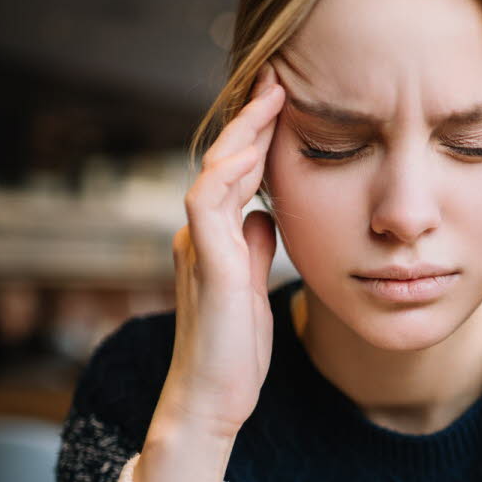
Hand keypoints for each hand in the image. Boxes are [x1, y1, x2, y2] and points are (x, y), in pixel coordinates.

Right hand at [161, 62, 284, 439]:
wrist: (212, 400)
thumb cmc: (234, 351)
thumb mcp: (251, 288)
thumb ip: (253, 248)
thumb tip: (263, 214)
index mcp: (213, 239)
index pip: (234, 175)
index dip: (256, 137)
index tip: (284, 103)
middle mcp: (199, 236)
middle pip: (222, 163)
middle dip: (250, 121)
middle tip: (277, 81)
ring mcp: (197, 248)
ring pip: (213, 173)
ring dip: (242, 135)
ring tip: (270, 100)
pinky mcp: (205, 265)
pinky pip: (207, 205)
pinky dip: (227, 174)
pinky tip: (251, 152)